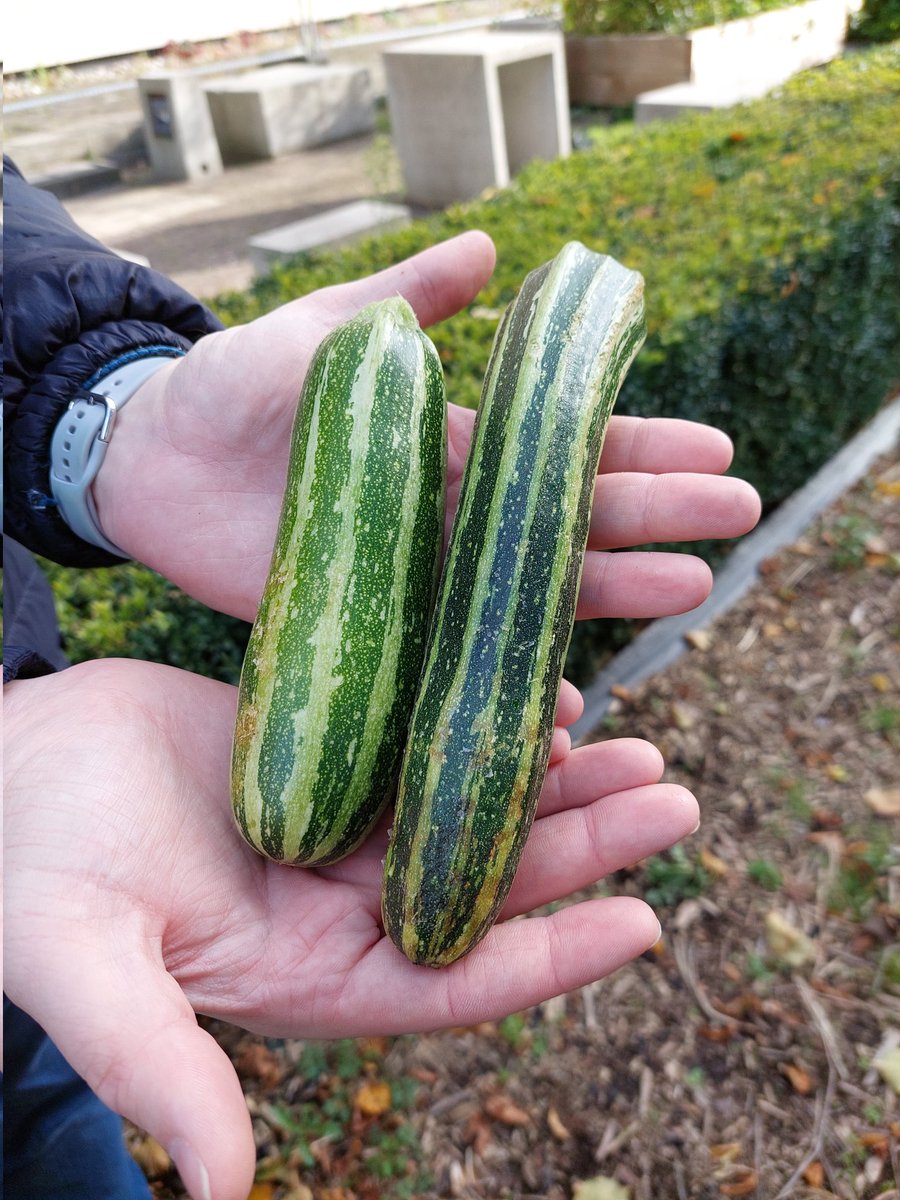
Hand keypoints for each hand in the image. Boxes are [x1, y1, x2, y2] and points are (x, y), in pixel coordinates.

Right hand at [5, 658, 698, 1199]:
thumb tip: (225, 1186)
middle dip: (580, 850)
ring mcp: (340, 826)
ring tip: (638, 750)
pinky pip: (428, 743)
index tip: (643, 922)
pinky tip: (546, 694)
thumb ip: (152, 1061)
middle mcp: (338, 904)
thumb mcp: (81, 961)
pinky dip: (484, 724)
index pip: (450, 980)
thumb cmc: (28, 864)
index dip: (549, 959)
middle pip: (484, 886)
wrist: (6, 764)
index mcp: (304, 970)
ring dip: (552, 786)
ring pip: (469, 810)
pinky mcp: (330, 755)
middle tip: (670, 799)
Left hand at [94, 231, 759, 625]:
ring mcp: (417, 576)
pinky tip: (559, 709)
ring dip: (607, 595)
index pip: (561, 449)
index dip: (639, 446)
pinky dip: (502, 687)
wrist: (152, 460)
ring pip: (526, 594)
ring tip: (686, 591)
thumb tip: (492, 245)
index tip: (716, 446)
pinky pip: (450, 664)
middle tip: (738, 519)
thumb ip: (404, 300)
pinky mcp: (374, 627)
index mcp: (450, 444)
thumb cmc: (232, 387)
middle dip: (654, 516)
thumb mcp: (325, 330)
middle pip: (567, 522)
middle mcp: (450, 517)